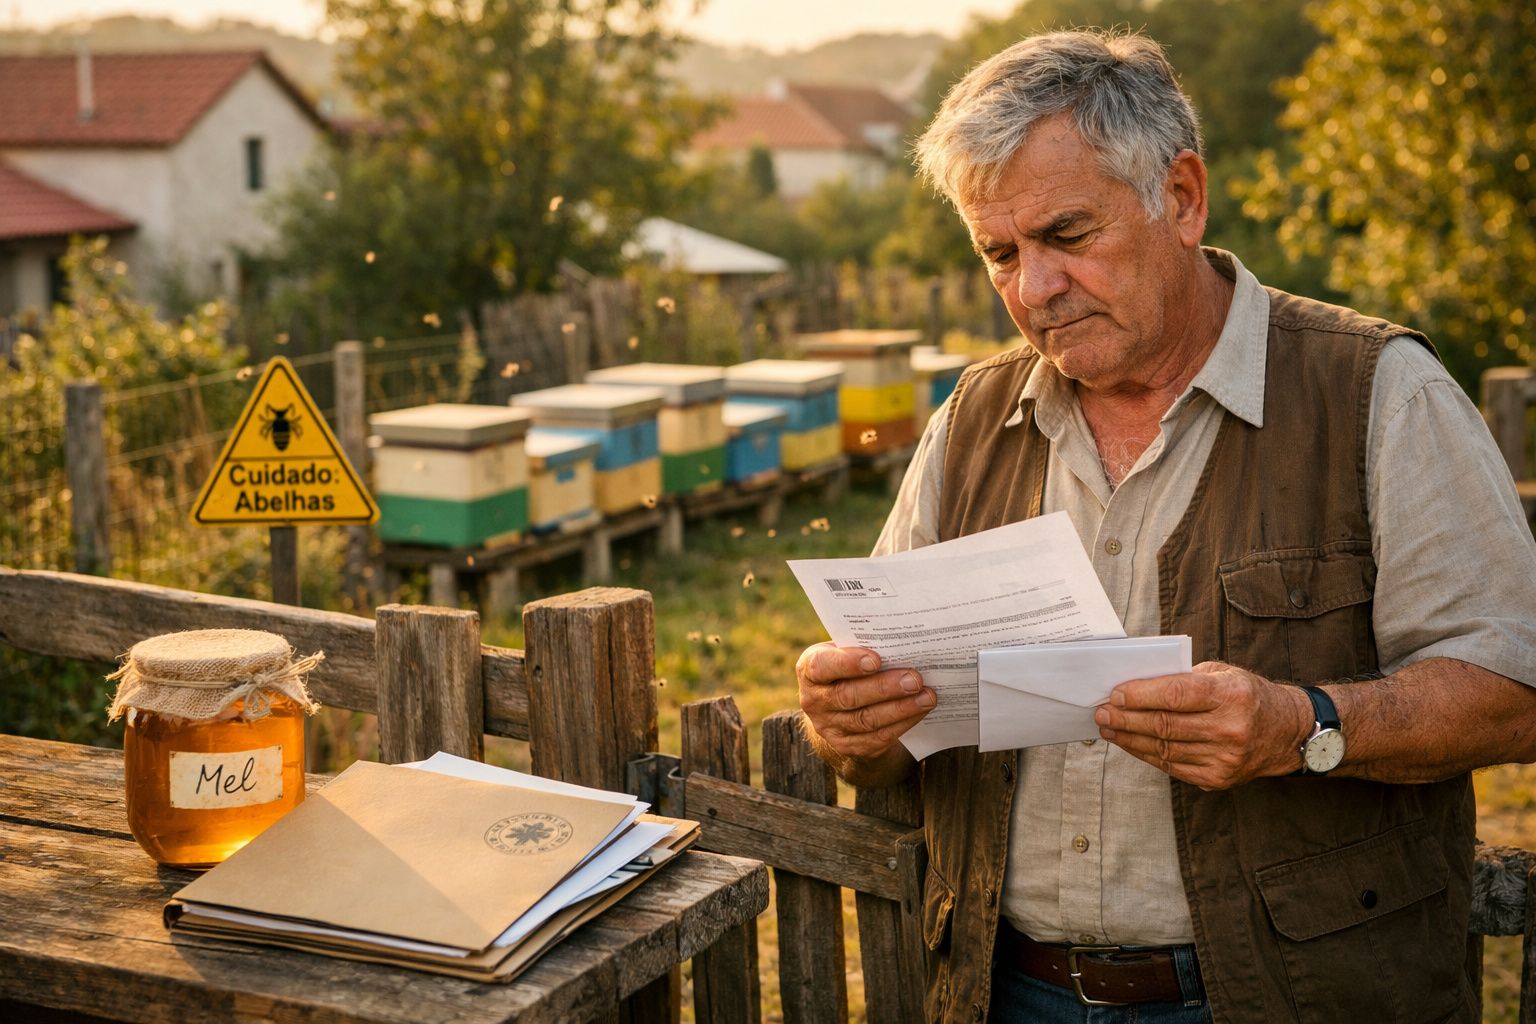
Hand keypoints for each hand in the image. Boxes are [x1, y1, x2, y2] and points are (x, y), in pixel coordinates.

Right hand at [796, 643, 934, 770]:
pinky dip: (903, 724)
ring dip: (900, 708)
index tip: (876, 659)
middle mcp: (813, 701)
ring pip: (866, 720)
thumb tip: (902, 642)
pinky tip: (921, 711)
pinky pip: (877, 737)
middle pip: (849, 696)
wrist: (838, 703)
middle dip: (885, 688)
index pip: (821, 666)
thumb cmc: (848, 665)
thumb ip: (863, 646)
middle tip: (914, 679)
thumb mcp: (845, 650)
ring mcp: (829, 727)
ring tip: (927, 696)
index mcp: (809, 669)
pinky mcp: (847, 746)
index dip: (848, 663)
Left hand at [1092, 661, 1311, 789]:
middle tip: (1101, 712)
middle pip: (1165, 725)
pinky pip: (1172, 766)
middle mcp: (1231, 729)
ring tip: (1108, 727)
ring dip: (1129, 738)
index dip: (1140, 695)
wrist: (1287, 733)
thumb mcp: (1224, 674)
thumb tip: (1136, 685)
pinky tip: (1131, 743)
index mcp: (1232, 695)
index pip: (1176, 695)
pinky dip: (1147, 754)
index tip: (1115, 693)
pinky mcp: (1219, 778)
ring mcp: (1225, 758)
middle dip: (1126, 718)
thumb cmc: (1248, 696)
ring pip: (1164, 748)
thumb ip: (1184, 678)